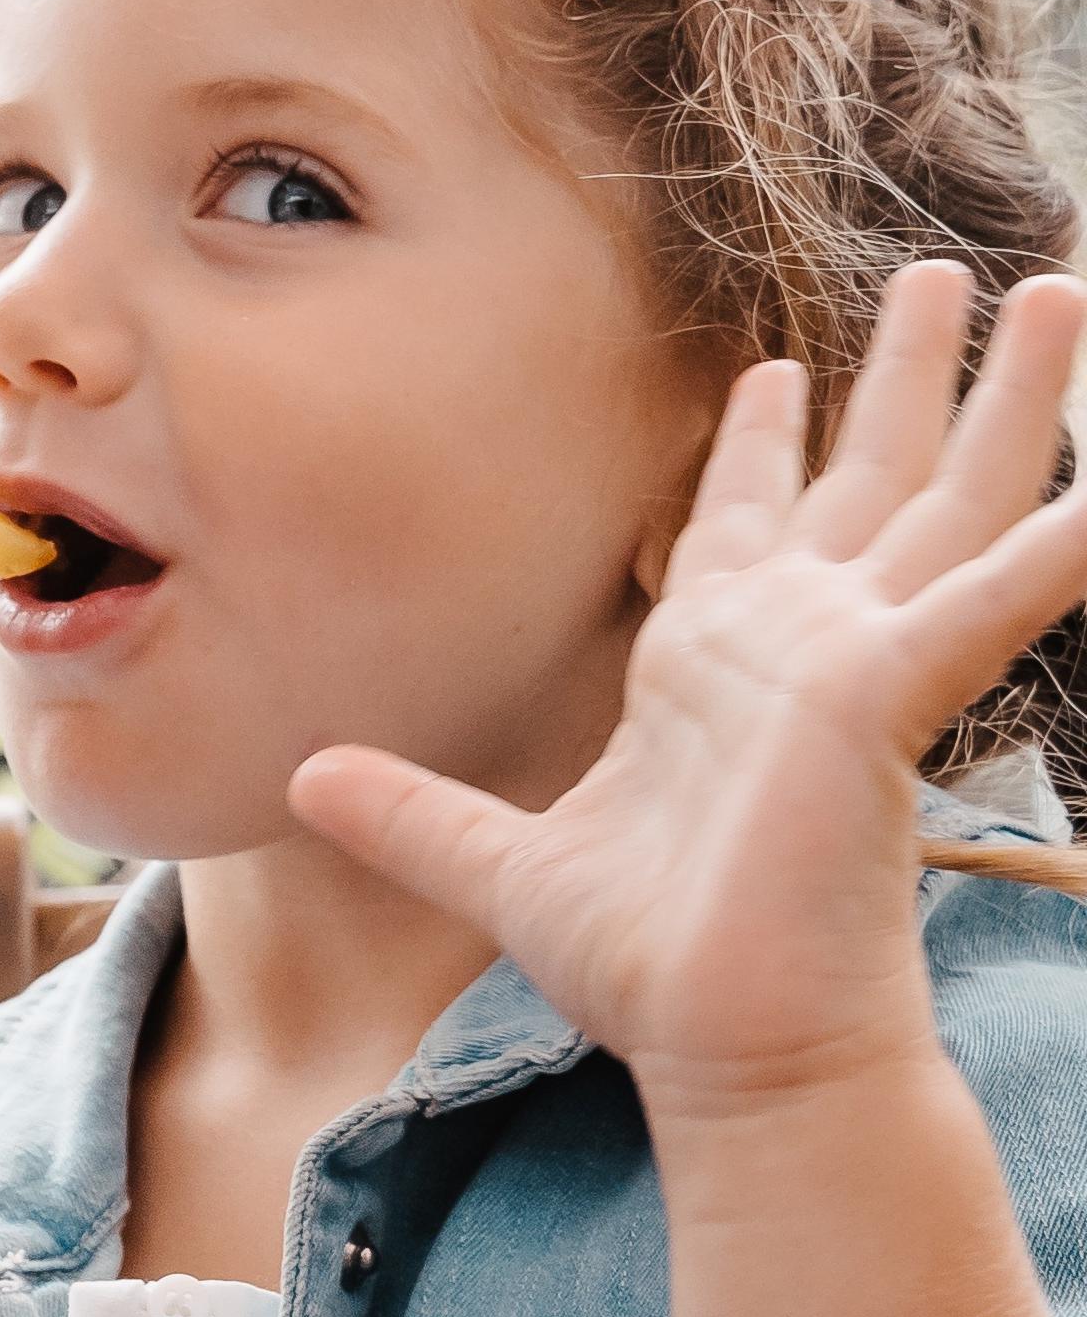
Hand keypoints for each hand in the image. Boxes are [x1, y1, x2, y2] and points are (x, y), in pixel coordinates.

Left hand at [291, 264, 1086, 1126]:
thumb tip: (306, 777)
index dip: (760, 440)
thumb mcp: (501, 864)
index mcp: (714, 661)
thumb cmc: (646, 968)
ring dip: (1009, 399)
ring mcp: (855, 661)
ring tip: (1056, 286)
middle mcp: (799, 642)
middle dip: (910, 373)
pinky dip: (1056, 541)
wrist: (725, 1048)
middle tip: (941, 268)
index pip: (744, 518)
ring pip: (954, 497)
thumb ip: (410, 812)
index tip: (768, 366)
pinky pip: (992, 594)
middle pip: (872, 475)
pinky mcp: (890, 697)